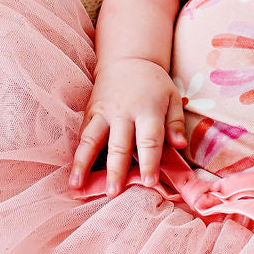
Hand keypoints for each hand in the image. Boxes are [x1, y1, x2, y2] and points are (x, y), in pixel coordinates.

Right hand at [69, 57, 186, 195]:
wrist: (127, 60)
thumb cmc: (154, 85)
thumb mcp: (172, 98)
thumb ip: (175, 124)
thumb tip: (180, 146)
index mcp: (148, 111)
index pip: (149, 140)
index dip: (149, 162)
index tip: (149, 182)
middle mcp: (123, 113)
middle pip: (119, 145)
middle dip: (116, 170)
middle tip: (113, 193)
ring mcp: (103, 113)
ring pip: (92, 140)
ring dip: (84, 164)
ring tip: (77, 186)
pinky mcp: (90, 112)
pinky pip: (82, 135)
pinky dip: (76, 154)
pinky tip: (72, 173)